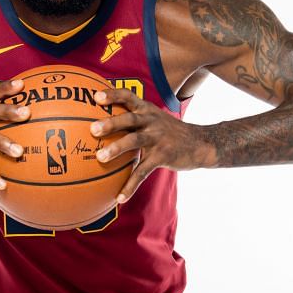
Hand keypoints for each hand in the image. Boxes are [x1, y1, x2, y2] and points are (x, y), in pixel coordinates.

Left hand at [91, 88, 215, 203]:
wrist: (200, 143)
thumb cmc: (168, 130)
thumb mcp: (154, 117)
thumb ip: (133, 117)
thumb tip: (102, 121)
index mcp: (146, 110)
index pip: (128, 97)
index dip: (113, 94)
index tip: (96, 96)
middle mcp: (151, 121)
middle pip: (129, 119)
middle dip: (111, 123)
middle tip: (93, 129)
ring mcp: (157, 138)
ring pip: (134, 141)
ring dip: (116, 149)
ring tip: (100, 158)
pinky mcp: (162, 156)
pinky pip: (143, 171)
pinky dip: (130, 185)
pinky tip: (119, 197)